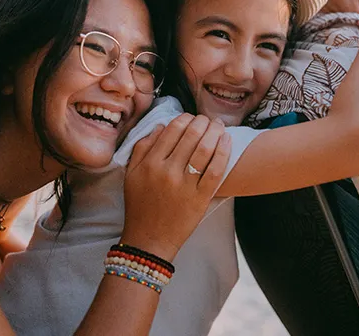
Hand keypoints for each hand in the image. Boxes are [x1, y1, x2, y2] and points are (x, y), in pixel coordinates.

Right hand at [121, 114, 230, 260]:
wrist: (149, 240)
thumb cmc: (140, 206)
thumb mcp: (131, 175)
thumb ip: (142, 148)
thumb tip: (160, 126)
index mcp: (150, 164)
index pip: (172, 130)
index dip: (185, 119)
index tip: (191, 118)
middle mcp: (167, 172)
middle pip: (191, 136)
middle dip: (202, 122)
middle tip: (207, 120)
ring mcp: (185, 185)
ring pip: (205, 149)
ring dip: (215, 132)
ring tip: (219, 125)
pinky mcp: (200, 198)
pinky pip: (215, 170)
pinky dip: (223, 152)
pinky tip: (227, 141)